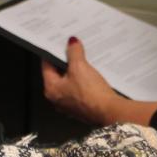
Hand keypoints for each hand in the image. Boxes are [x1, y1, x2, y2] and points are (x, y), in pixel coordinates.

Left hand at [42, 37, 156, 126]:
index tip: (59, 44)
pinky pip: (81, 89)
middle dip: (67, 61)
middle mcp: (58, 99)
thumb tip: (72, 44)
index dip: (53, 53)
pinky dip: (86, 81)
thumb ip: (74, 52)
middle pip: (59, 74)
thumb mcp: (80, 67)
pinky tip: (94, 75)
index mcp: (51, 90)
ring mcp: (71, 104)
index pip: (47, 66)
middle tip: (74, 50)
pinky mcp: (84, 106)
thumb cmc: (91, 95)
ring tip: (86, 61)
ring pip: (71, 81)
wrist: (109, 112)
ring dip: (78, 71)